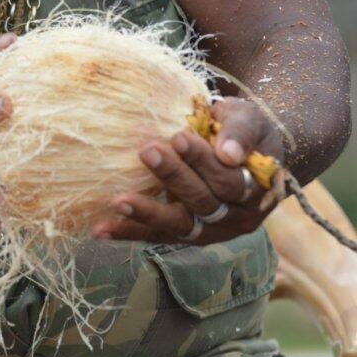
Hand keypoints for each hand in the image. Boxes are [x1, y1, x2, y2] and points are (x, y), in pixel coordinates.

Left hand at [92, 97, 284, 244]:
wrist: (248, 151)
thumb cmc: (246, 131)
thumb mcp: (250, 120)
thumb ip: (241, 133)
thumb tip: (229, 153)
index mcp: (256, 191)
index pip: (229, 180)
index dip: (203, 160)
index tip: (179, 136)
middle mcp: (236, 218)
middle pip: (203, 202)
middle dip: (173, 177)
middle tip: (146, 150)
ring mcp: (211, 230)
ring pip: (179, 225)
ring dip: (147, 213)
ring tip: (118, 201)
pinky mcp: (187, 234)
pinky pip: (157, 236)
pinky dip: (129, 233)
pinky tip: (101, 230)